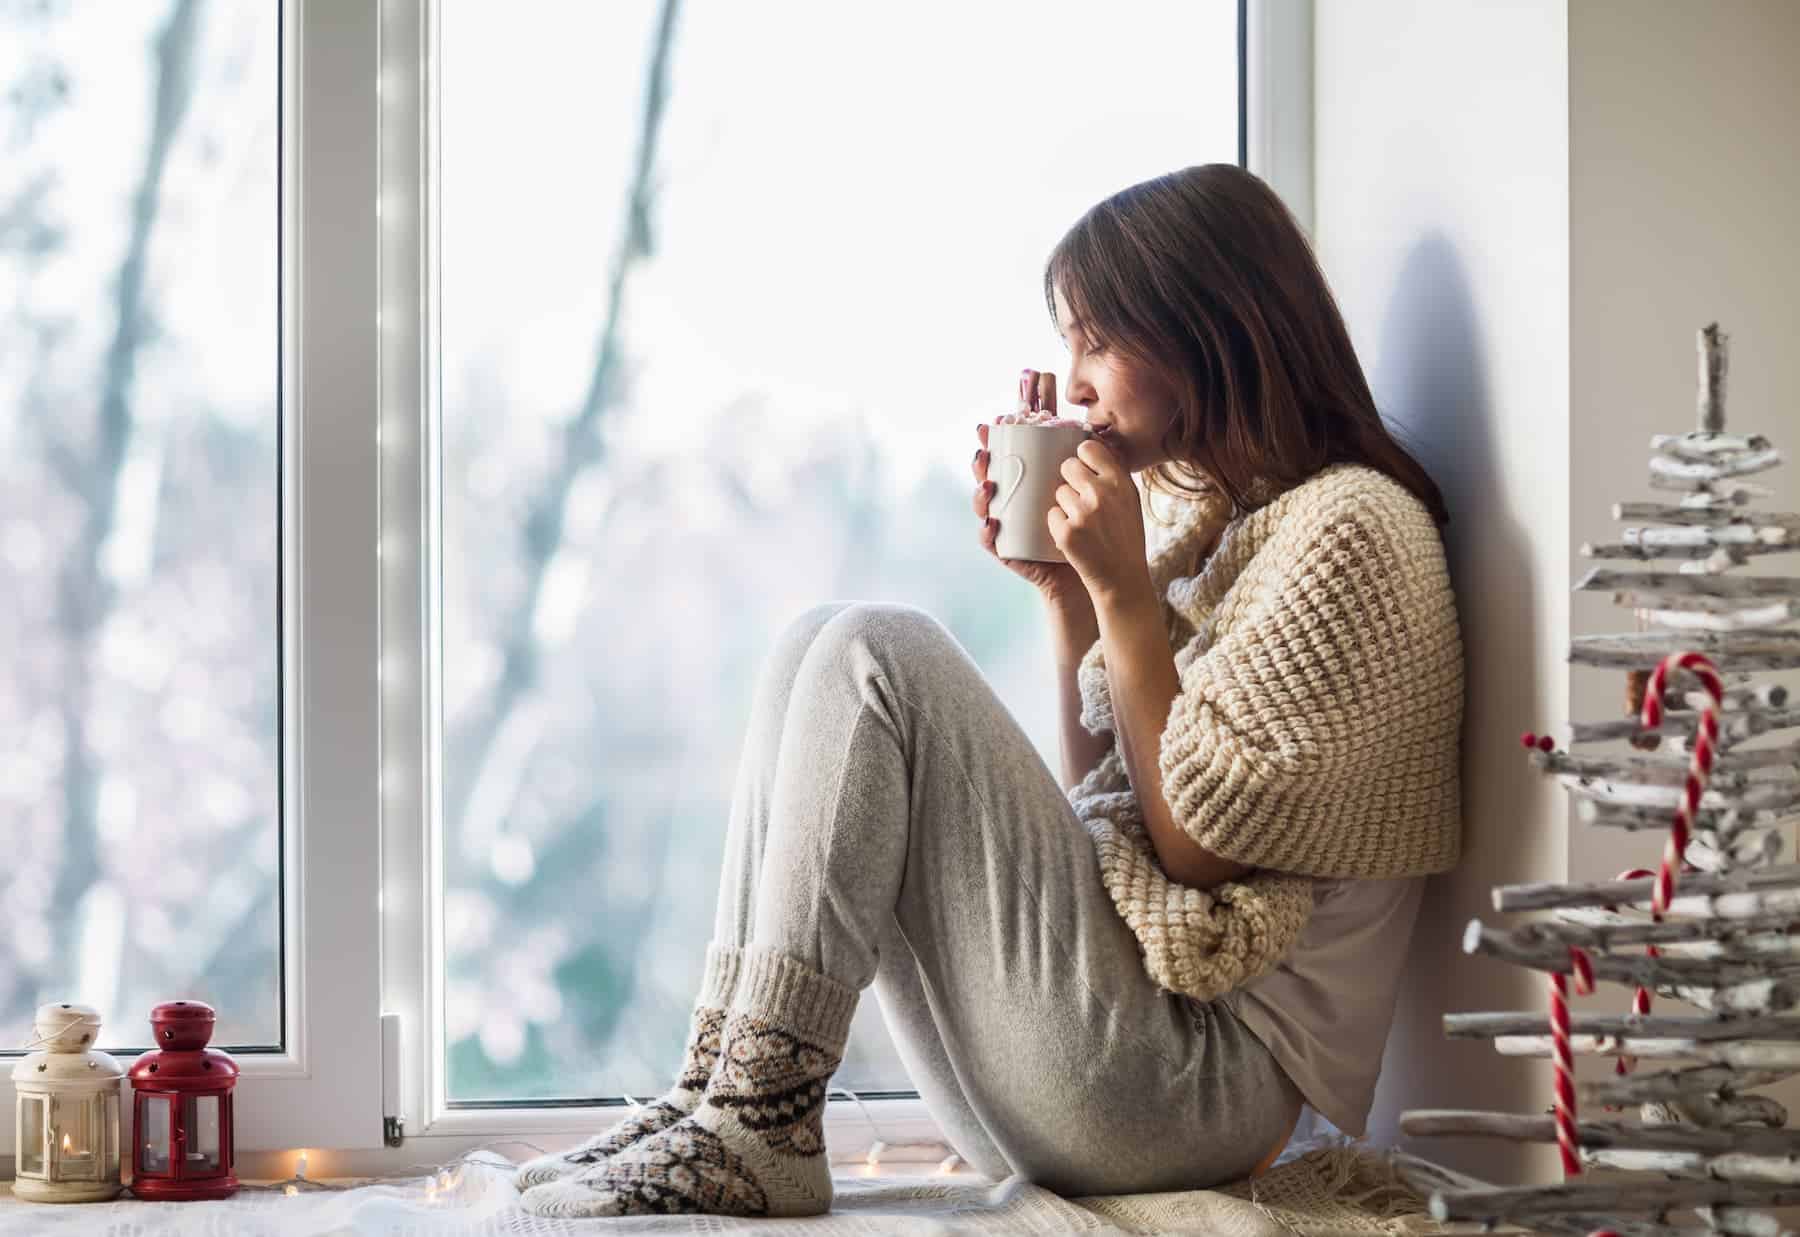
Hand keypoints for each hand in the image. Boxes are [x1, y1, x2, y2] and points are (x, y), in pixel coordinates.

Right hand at [973, 372, 1086, 604]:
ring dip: (980, 494)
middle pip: (990, 477)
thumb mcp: (1089, 493)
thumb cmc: (1094, 529)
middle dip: (982, 462)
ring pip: (985, 507)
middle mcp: (1014, 503)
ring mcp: (1009, 527)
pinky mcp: (1009, 551)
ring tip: (988, 485)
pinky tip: (992, 522)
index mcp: (1030, 486)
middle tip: (984, 450)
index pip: (1010, 459)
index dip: (999, 440)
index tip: (998, 422)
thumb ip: (1086, 467)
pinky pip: (992, 542)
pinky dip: (987, 532)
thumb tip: (1091, 433)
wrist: (1099, 571)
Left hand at [1048, 434, 1154, 609]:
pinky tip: (1077, 538)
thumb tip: (1089, 447)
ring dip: (1065, 506)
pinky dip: (1059, 526)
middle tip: (1081, 501)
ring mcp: (1083, 513)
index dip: (1082, 457)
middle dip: (1069, 480)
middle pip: (1067, 466)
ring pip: (1058, 493)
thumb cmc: (1125, 537)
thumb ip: (1112, 475)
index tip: (1083, 468)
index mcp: (1120, 482)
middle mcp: (1102, 493)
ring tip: (1084, 525)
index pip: (1088, 448)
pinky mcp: (1067, 533)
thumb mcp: (1129, 501)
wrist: (1123, 578)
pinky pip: (1052, 515)